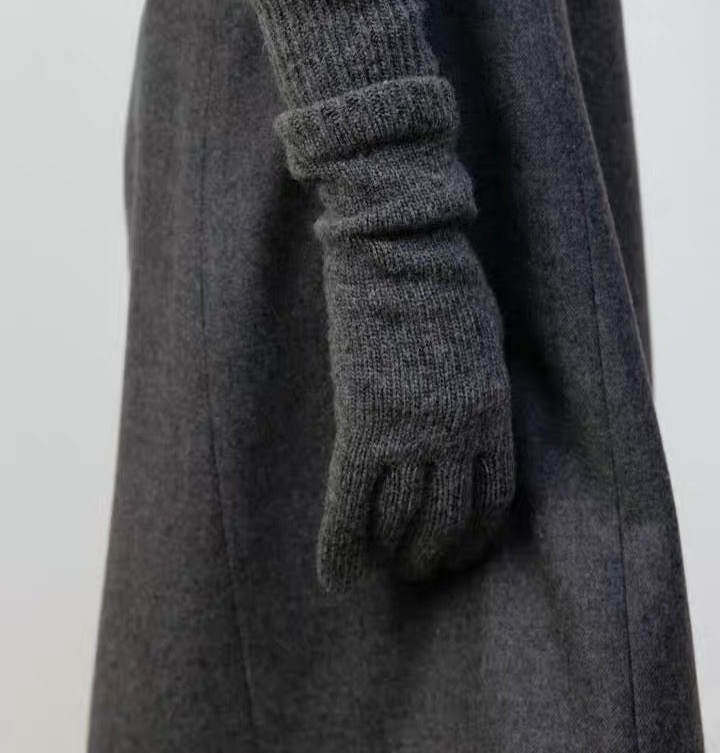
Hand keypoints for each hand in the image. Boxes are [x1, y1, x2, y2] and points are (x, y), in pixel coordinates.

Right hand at [275, 75, 515, 590]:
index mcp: (490, 411)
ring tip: (390, 574)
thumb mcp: (479, 337)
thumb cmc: (442, 279)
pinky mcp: (364, 423)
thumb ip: (475, 382)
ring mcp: (410, 432)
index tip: (462, 551)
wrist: (401, 250)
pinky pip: (351, 503)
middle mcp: (457, 434)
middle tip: (423, 572)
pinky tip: (337, 576)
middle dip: (437, 554)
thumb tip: (468, 406)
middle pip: (449, 518)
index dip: (476, 535)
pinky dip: (342, 544)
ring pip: (404, 521)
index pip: (490, 497)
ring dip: (397, 556)